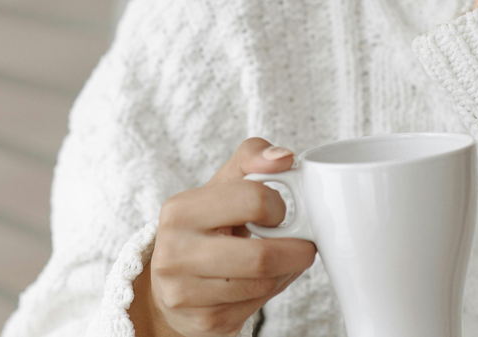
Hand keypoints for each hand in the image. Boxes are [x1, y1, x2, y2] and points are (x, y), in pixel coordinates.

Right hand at [130, 138, 315, 336]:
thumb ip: (252, 159)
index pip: (252, 200)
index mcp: (180, 210)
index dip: (279, 206)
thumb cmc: (206, 226)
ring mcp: (185, 293)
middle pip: (261, 257)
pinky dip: (273, 292)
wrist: (172, 280)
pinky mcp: (204, 322)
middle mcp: (175, 254)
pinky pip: (256, 307)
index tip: (280, 211)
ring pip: (263, 285)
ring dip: (286, 272)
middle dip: (296, 250)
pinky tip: (266, 280)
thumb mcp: (223, 185)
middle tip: (305, 245)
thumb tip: (284, 156)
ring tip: (285, 259)